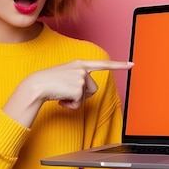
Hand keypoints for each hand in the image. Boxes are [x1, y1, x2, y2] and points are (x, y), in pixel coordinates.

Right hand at [3, 60, 132, 126]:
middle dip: (82, 94)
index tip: (132, 64)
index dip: (119, 65)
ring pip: (87, 96)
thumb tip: (82, 91)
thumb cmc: (47, 82)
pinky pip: (80, 103)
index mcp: (79, 63)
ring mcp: (81, 78)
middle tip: (66, 92)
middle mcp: (82, 69)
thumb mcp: (64, 75)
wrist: (36, 86)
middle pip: (93, 88)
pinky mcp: (78, 88)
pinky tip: (61, 99)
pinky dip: (71, 105)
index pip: (103, 64)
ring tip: (62, 94)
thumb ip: (77, 78)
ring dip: (76, 99)